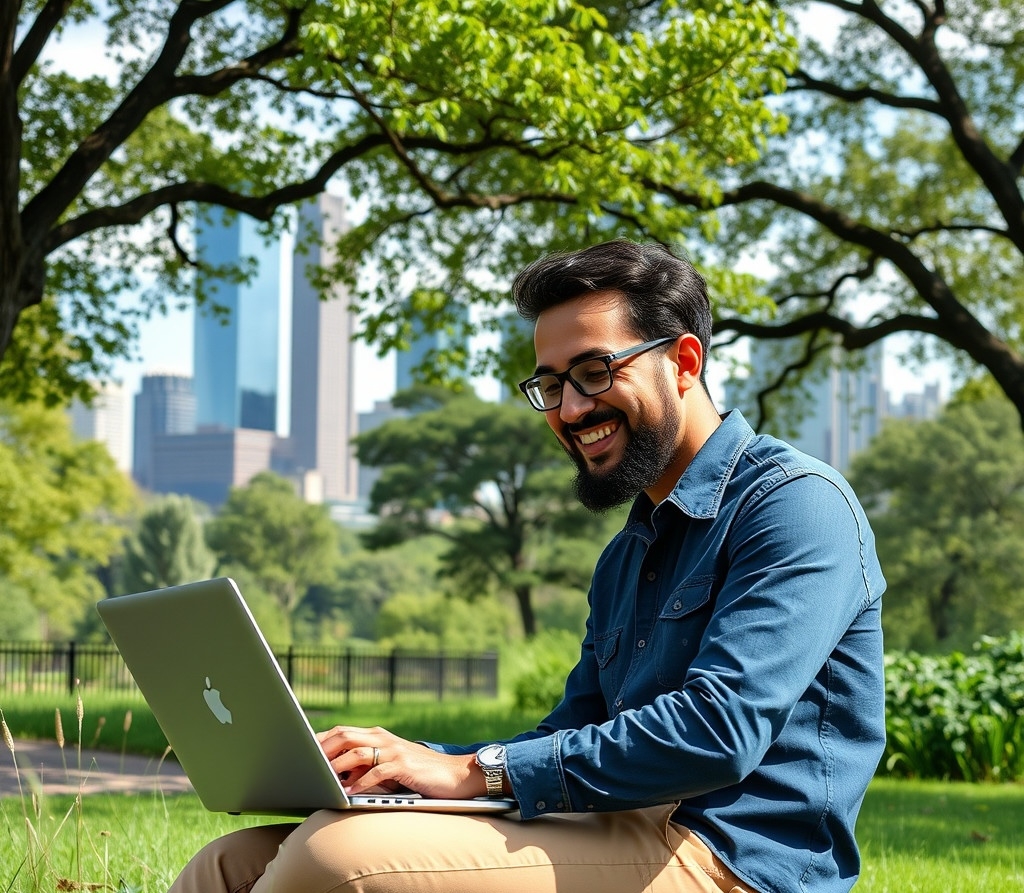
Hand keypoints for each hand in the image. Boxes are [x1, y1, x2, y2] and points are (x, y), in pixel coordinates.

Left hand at [317, 725, 485, 799]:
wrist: (456, 774)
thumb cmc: (419, 774)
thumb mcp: (389, 767)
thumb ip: (365, 766)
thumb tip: (337, 776)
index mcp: (377, 735)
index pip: (341, 732)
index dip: (319, 740)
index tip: (299, 751)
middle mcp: (383, 738)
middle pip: (344, 736)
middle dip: (321, 749)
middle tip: (303, 764)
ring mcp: (394, 750)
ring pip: (357, 752)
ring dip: (336, 766)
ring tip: (321, 779)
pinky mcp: (404, 765)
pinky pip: (377, 772)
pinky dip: (360, 782)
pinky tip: (349, 793)